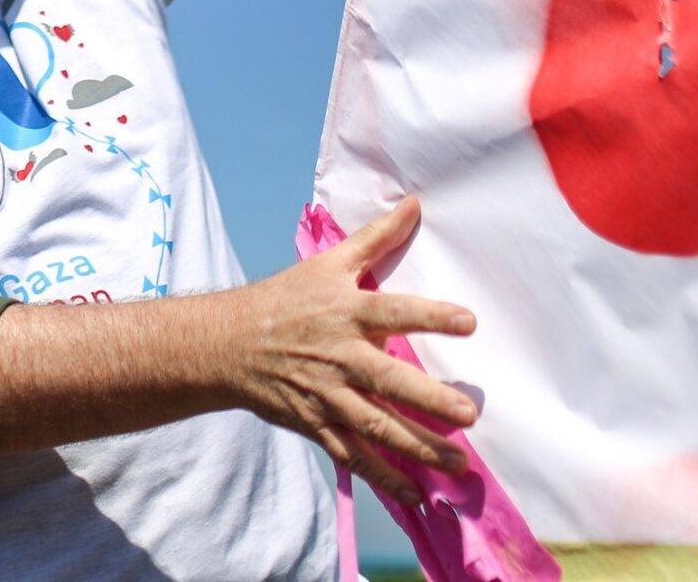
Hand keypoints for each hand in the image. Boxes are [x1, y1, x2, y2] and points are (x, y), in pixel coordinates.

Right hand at [218, 196, 479, 504]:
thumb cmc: (286, 299)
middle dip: (429, 401)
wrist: (228, 343)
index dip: (431, 317)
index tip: (469, 323)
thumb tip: (415, 203)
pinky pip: (354, 456)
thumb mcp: (328, 262)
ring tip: (457, 464)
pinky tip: (416, 493)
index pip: (395, 312)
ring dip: (418, 448)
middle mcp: (340, 355)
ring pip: (377, 426)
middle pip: (388, 381)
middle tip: (468, 414)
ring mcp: (328, 395)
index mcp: (346, 312)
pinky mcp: (318, 425)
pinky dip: (384, 477)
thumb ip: (377, 237)